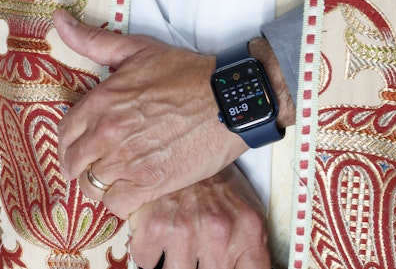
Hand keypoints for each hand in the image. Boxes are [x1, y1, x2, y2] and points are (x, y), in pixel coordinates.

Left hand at [56, 9, 250, 217]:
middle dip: (79, 165)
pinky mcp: (152, 184)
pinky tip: (129, 191)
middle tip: (92, 164)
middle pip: (73, 163)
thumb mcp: (135, 50)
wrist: (228, 101)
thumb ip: (92, 41)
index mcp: (100, 102)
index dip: (68, 141)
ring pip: (92, 186)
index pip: (64, 132)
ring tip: (112, 178)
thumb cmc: (185, 73)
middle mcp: (108, 134)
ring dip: (99, 184)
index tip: (78, 144)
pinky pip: (117, 205)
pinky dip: (119, 202)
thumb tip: (59, 20)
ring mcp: (128, 161)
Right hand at [125, 165, 270, 268]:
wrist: (185, 139)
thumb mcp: (248, 214)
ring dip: (172, 262)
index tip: (223, 264)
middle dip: (197, 265)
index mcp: (248, 232)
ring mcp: (184, 231)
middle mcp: (219, 234)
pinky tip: (155, 236)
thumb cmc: (216, 183)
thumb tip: (240, 268)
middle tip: (194, 253)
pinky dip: (147, 252)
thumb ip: (250, 250)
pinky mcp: (153, 226)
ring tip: (175, 246)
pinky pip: (145, 260)